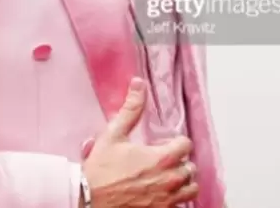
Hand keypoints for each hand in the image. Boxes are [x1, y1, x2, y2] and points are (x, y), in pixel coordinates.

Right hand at [80, 77, 198, 206]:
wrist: (88, 198)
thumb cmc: (101, 170)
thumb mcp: (113, 134)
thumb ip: (131, 109)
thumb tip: (139, 85)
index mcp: (162, 158)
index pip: (186, 145)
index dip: (176, 142)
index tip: (164, 144)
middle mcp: (170, 180)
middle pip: (191, 167)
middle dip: (179, 162)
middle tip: (163, 161)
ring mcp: (167, 200)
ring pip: (191, 188)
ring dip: (183, 182)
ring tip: (167, 178)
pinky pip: (181, 205)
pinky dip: (176, 199)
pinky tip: (160, 193)